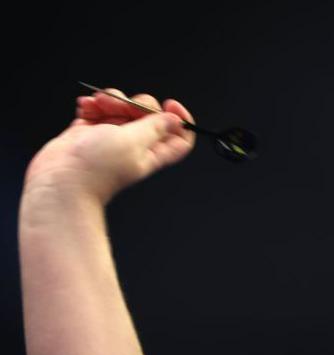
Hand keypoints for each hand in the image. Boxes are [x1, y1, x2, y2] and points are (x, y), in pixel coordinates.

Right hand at [23, 88, 196, 204]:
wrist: (59, 180)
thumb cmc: (96, 168)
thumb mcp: (133, 142)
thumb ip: (155, 127)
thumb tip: (175, 120)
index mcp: (152, 152)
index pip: (180, 137)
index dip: (180, 120)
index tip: (169, 105)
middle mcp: (134, 145)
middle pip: (149, 115)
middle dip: (135, 103)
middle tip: (121, 106)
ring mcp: (111, 138)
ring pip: (122, 109)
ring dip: (111, 100)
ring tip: (97, 105)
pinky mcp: (90, 133)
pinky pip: (98, 111)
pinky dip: (93, 105)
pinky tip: (85, 107)